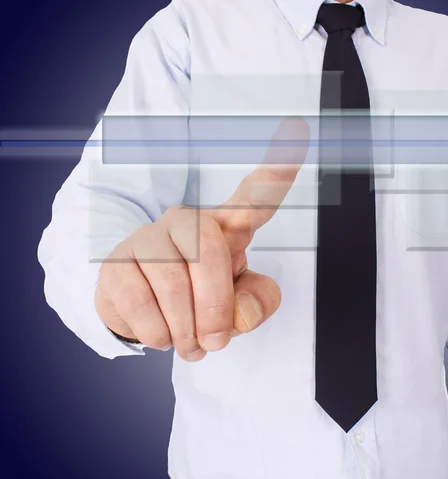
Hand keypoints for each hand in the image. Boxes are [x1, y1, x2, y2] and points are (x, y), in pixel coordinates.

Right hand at [94, 117, 309, 360]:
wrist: (141, 308)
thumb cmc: (197, 298)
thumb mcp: (237, 304)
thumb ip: (255, 304)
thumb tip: (238, 316)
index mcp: (224, 227)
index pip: (253, 199)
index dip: (274, 173)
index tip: (298, 132)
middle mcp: (186, 221)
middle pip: (209, 254)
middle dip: (216, 309)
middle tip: (216, 341)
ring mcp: (148, 238)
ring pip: (174, 286)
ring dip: (186, 331)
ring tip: (189, 343)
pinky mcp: (115, 262)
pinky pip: (142, 305)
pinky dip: (158, 334)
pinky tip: (161, 335)